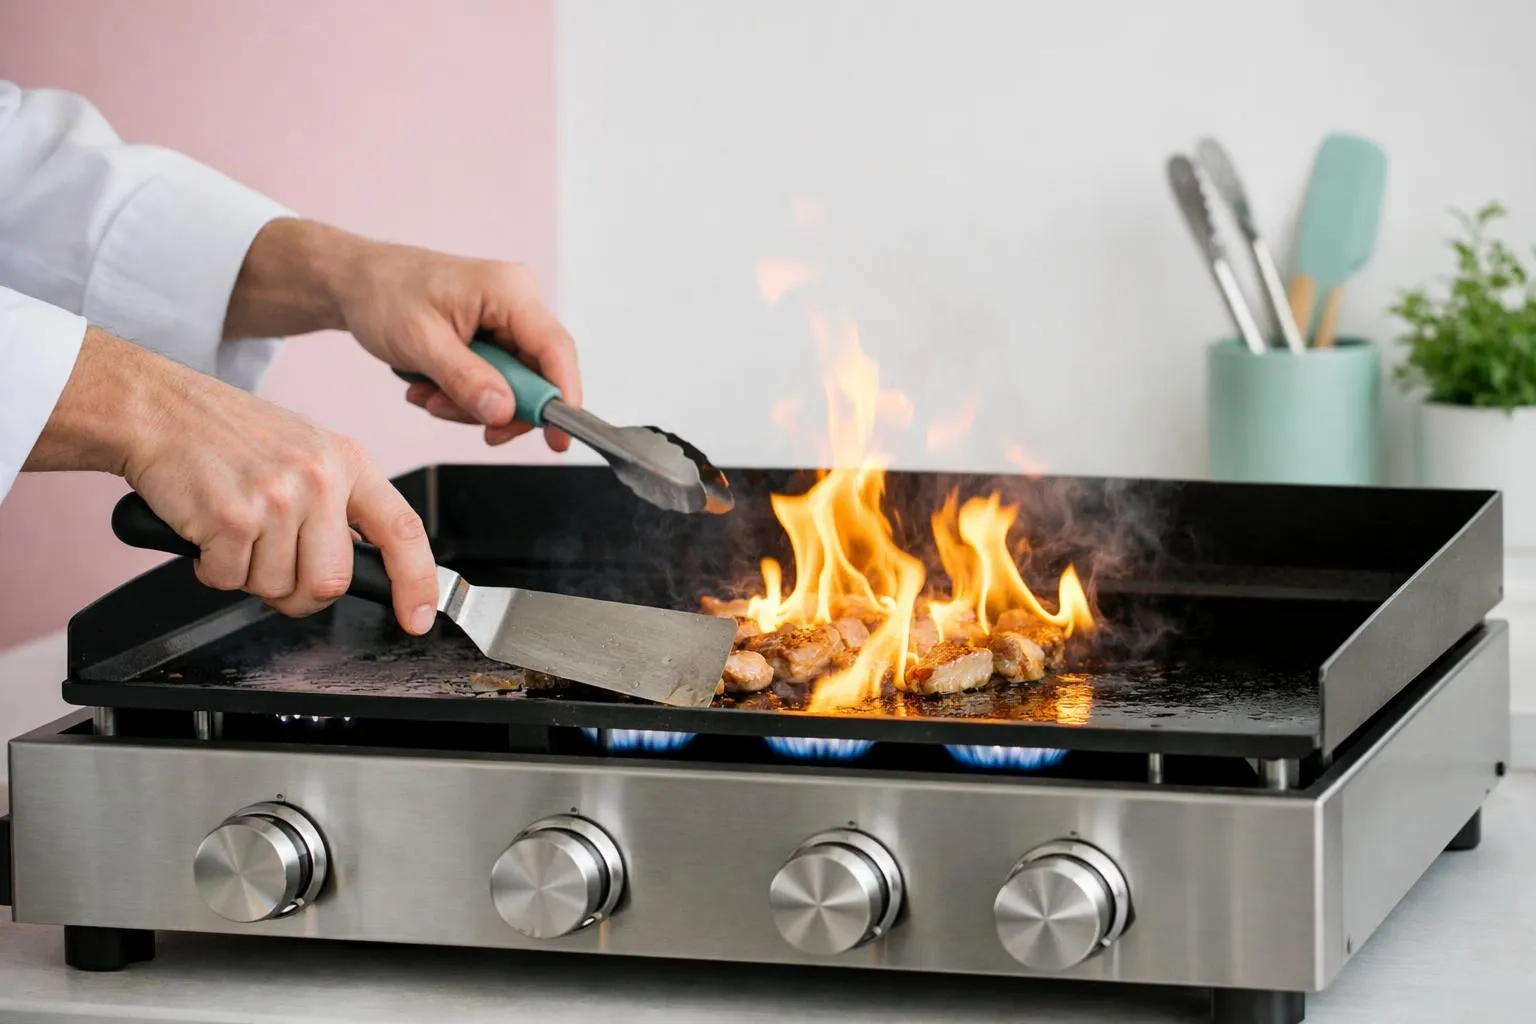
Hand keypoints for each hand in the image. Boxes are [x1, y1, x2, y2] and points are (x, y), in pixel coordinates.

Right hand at [28, 328, 439, 633]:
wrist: (157, 409)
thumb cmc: (227, 435)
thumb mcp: (307, 451)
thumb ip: (339, 505)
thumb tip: (359, 567)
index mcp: (349, 462)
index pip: (403, 531)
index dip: (417, 583)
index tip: (419, 618)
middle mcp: (321, 479)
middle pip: (331, 582)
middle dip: (299, 594)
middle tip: (271, 566)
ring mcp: (278, 498)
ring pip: (277, 587)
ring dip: (249, 575)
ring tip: (234, 531)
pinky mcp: (232, 518)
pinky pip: (229, 581)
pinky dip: (211, 570)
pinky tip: (206, 531)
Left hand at [226, 220, 581, 451]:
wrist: (357, 281)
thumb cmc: (383, 294)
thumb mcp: (420, 342)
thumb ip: (465, 379)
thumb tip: (503, 412)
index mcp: (510, 290)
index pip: (556, 350)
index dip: (562, 397)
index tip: (558, 439)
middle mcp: (519, 302)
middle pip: (537, 376)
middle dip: (495, 406)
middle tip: (445, 411)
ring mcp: (509, 319)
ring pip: (515, 386)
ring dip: (471, 404)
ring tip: (427, 395)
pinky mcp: (497, 335)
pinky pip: (498, 380)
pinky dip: (465, 394)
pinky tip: (431, 385)